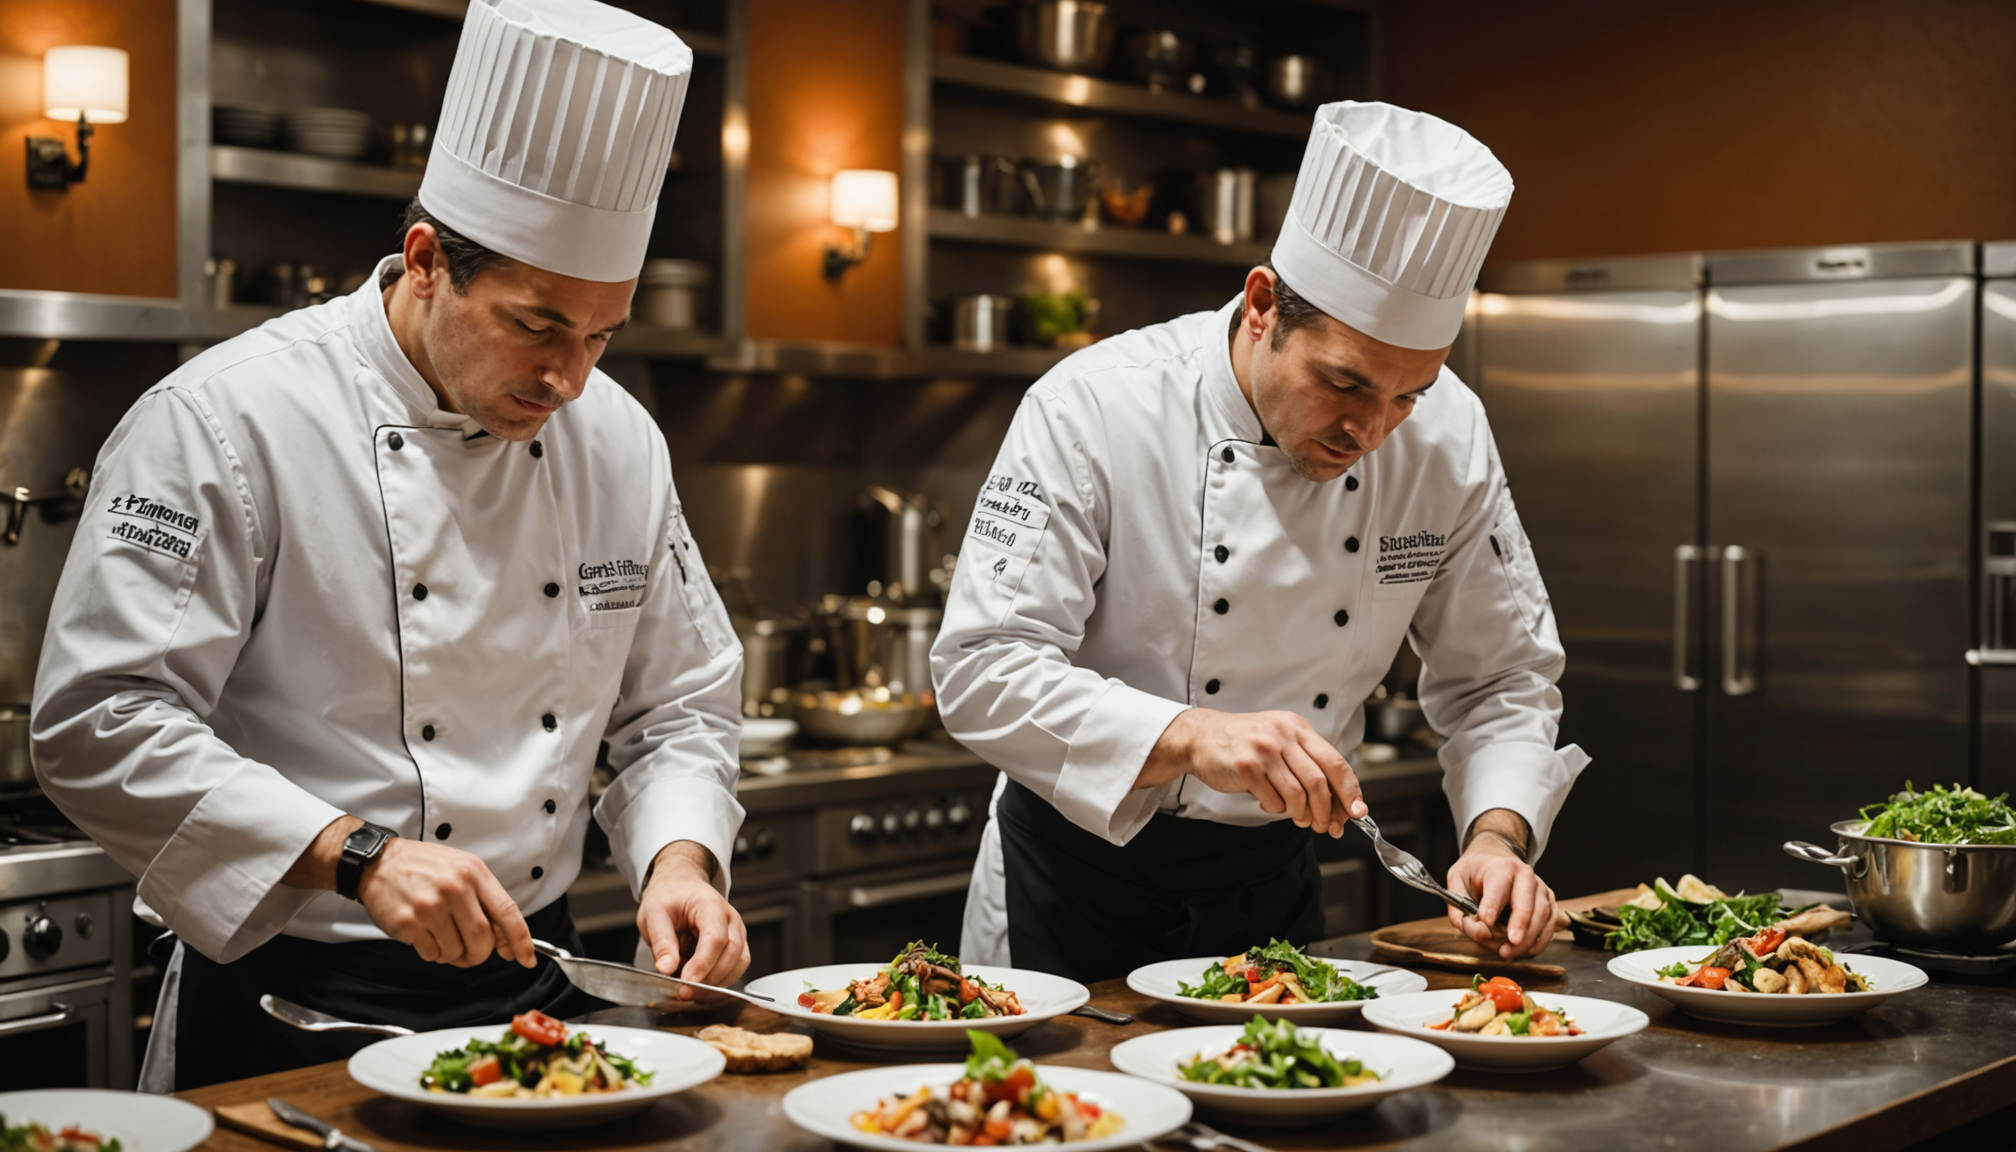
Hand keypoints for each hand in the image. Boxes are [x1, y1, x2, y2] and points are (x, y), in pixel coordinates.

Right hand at [358, 837, 535, 967]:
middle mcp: (455, 888)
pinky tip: (426, 936)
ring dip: (454, 955)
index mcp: (474, 873)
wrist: (378, 862)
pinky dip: (434, 954)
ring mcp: (430, 906)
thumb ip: (485, 901)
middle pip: (482, 939)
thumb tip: (505, 940)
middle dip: (480, 954)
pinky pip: (433, 954)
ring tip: (443, 939)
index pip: (508, 911)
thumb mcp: (462, 870)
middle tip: (472, 953)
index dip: (521, 940)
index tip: (525, 958)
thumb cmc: (422, 867)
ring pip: (457, 951)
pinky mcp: (409, 922)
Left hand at [638, 841, 749, 1000]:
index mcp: (710, 904)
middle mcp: (730, 918)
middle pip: (733, 953)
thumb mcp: (653, 914)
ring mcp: (736, 932)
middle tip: (685, 993)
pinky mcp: (735, 945)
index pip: (716, 938)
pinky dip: (720, 982)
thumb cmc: (668, 897)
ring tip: (691, 993)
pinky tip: (701, 988)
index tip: (686, 983)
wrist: (679, 887)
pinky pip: (736, 968)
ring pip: (738, 963)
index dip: (703, 964)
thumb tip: (666, 968)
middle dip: (711, 979)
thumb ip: (661, 940)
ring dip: (717, 984)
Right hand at [1138, 708, 1364, 836]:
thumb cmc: (1245, 743)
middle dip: (1327, 811)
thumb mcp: (1281, 740)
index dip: (1350, 790)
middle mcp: (1284, 735)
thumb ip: (1307, 764)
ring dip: (1302, 814)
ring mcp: (1265, 751)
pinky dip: (1275, 810)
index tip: (1358, 811)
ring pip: (1298, 794)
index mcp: (1298, 728)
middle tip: (1326, 826)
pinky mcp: (1246, 767)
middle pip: (1319, 782)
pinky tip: (1269, 803)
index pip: (1335, 762)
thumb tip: (1338, 802)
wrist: (1201, 737)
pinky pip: (1272, 800)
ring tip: (1299, 819)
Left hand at [1444, 827, 1560, 959]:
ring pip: (1543, 916)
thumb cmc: (1474, 871)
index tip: (1486, 923)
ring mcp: (1540, 888)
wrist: (1494, 857)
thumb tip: (1480, 933)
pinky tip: (1526, 951)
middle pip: (1528, 903)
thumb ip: (1460, 910)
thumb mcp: (1456, 883)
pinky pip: (1550, 924)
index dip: (1492, 906)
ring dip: (1528, 940)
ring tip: (1508, 953)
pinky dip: (1540, 941)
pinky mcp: (1548, 901)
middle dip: (1520, 926)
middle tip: (1509, 945)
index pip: (1499, 888)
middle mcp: (1525, 875)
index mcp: (1501, 867)